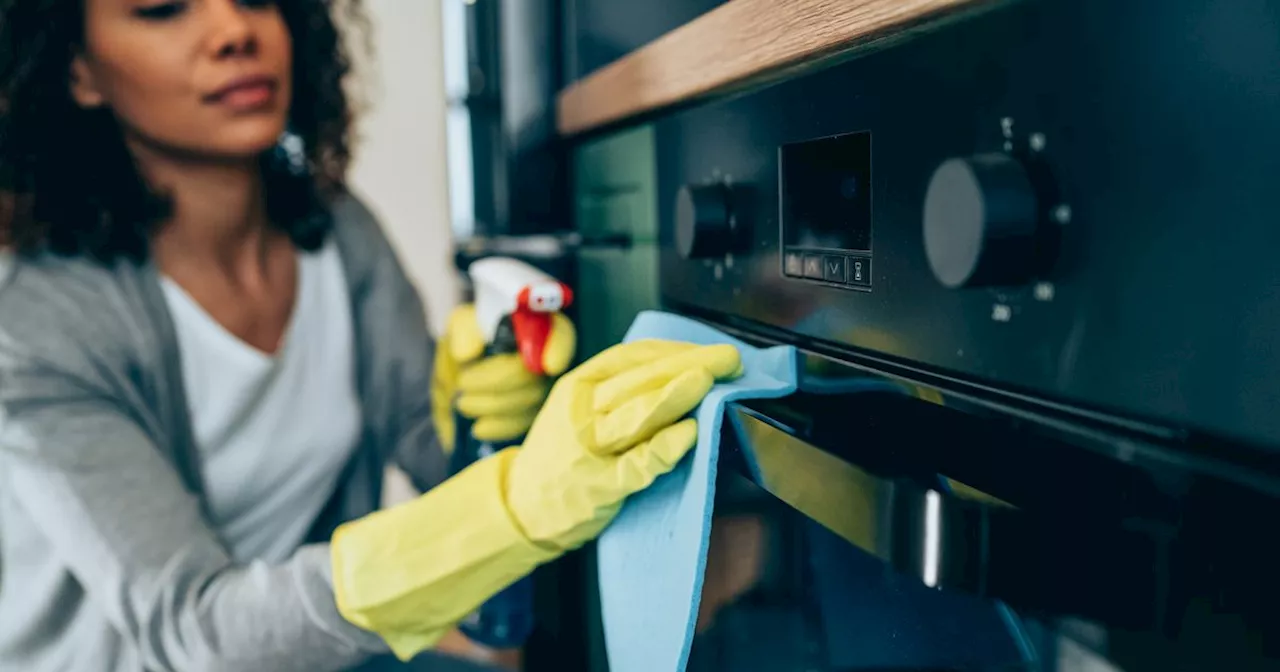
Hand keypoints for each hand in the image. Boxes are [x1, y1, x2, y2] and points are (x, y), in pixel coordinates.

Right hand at [331, 337, 736, 659]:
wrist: (518, 506)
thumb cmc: (561, 456)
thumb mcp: (581, 409)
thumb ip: (622, 391)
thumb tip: (684, 370)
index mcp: (578, 386)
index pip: (632, 358)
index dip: (675, 350)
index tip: (709, 350)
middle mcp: (582, 412)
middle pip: (641, 381)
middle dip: (689, 366)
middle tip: (729, 359)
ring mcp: (589, 450)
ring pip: (637, 414)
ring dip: (676, 395)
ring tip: (708, 382)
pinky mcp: (599, 486)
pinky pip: (637, 464)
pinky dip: (665, 448)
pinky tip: (689, 434)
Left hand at [431, 304, 575, 453]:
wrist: (469, 367)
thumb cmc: (473, 338)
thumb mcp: (463, 324)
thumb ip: (465, 332)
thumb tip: (466, 355)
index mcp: (539, 325)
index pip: (561, 334)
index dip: (559, 349)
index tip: (550, 366)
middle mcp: (551, 357)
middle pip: (537, 376)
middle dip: (497, 383)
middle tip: (462, 383)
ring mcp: (547, 389)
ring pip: (531, 404)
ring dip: (492, 407)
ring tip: (463, 402)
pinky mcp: (536, 414)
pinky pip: (526, 426)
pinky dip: (500, 428)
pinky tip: (478, 428)